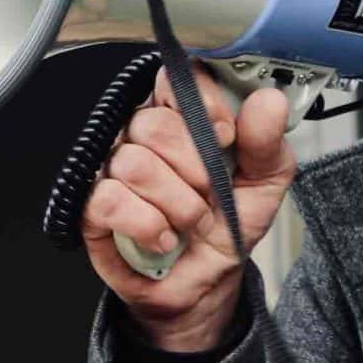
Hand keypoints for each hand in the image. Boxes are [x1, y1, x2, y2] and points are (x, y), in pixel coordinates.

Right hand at [81, 68, 296, 353]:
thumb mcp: (265, 184)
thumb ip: (267, 142)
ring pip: (135, 164)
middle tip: (210, 194)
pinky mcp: (93, 207)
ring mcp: (113, 169)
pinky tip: (163, 239)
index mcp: (182, 119)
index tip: (226, 135)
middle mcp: (142, 137)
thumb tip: (269, 102)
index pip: (175, 78)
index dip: (201, 103)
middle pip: (153, 124)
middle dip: (195, 170)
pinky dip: (148, 226)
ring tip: (191, 223)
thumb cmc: (228, 225)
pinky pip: (111, 200)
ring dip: (178, 206)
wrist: (206, 284)